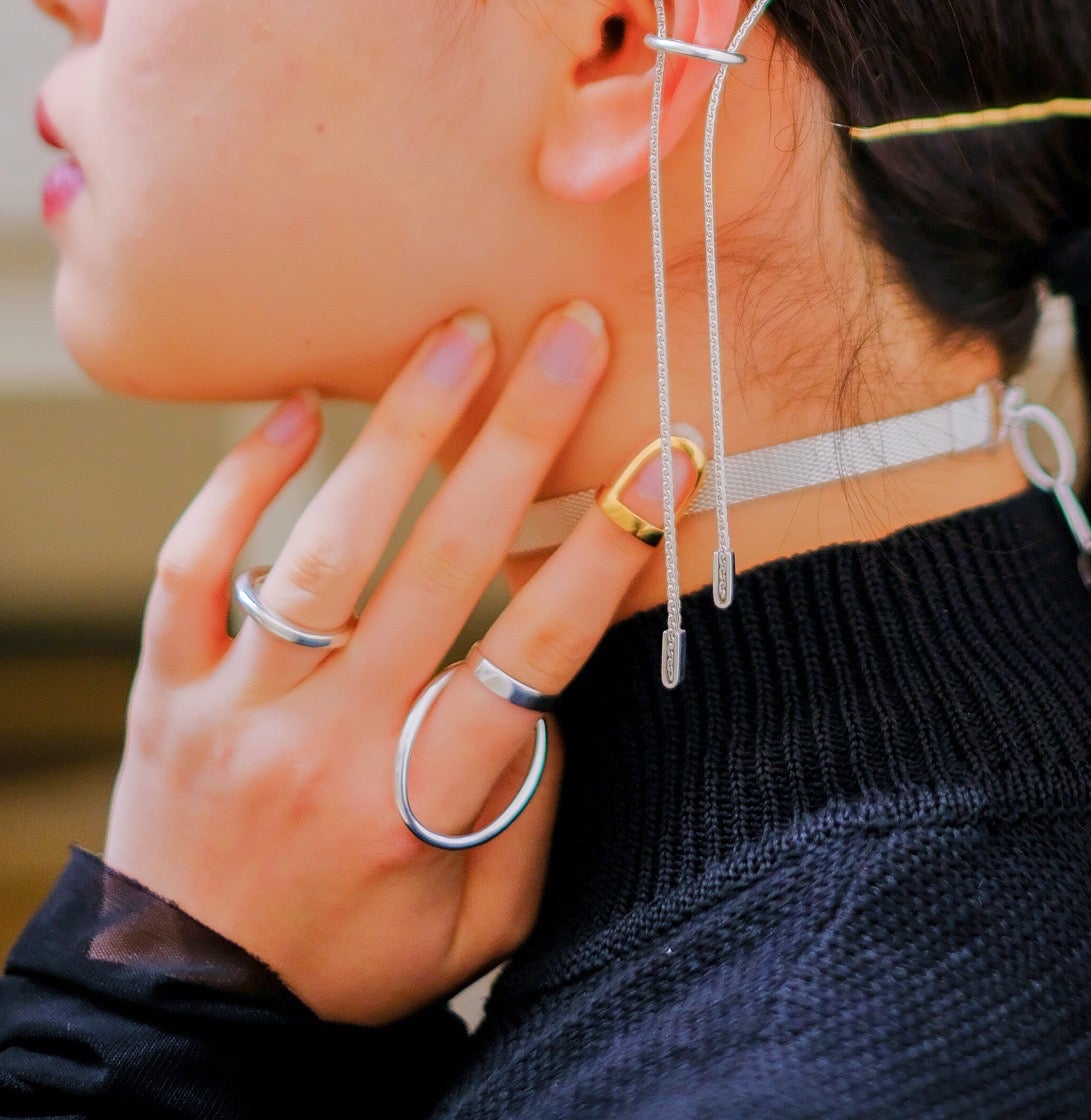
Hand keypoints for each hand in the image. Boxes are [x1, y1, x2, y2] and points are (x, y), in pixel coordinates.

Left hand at [104, 301, 697, 1023]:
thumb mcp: (477, 929)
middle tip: (572, 335)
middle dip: (521, 438)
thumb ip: (531, 813)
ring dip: (401, 432)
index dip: (608, 549)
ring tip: (459, 337)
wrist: (186, 1008)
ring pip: (328, 548)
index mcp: (421, 803)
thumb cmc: (353, 956)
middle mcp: (329, 742)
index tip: (667, 460)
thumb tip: (555, 685)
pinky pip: (196, 566)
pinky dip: (240, 481)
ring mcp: (241, 704)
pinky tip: (295, 407)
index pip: (535, 651)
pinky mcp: (171, 683)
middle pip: (443, 564)